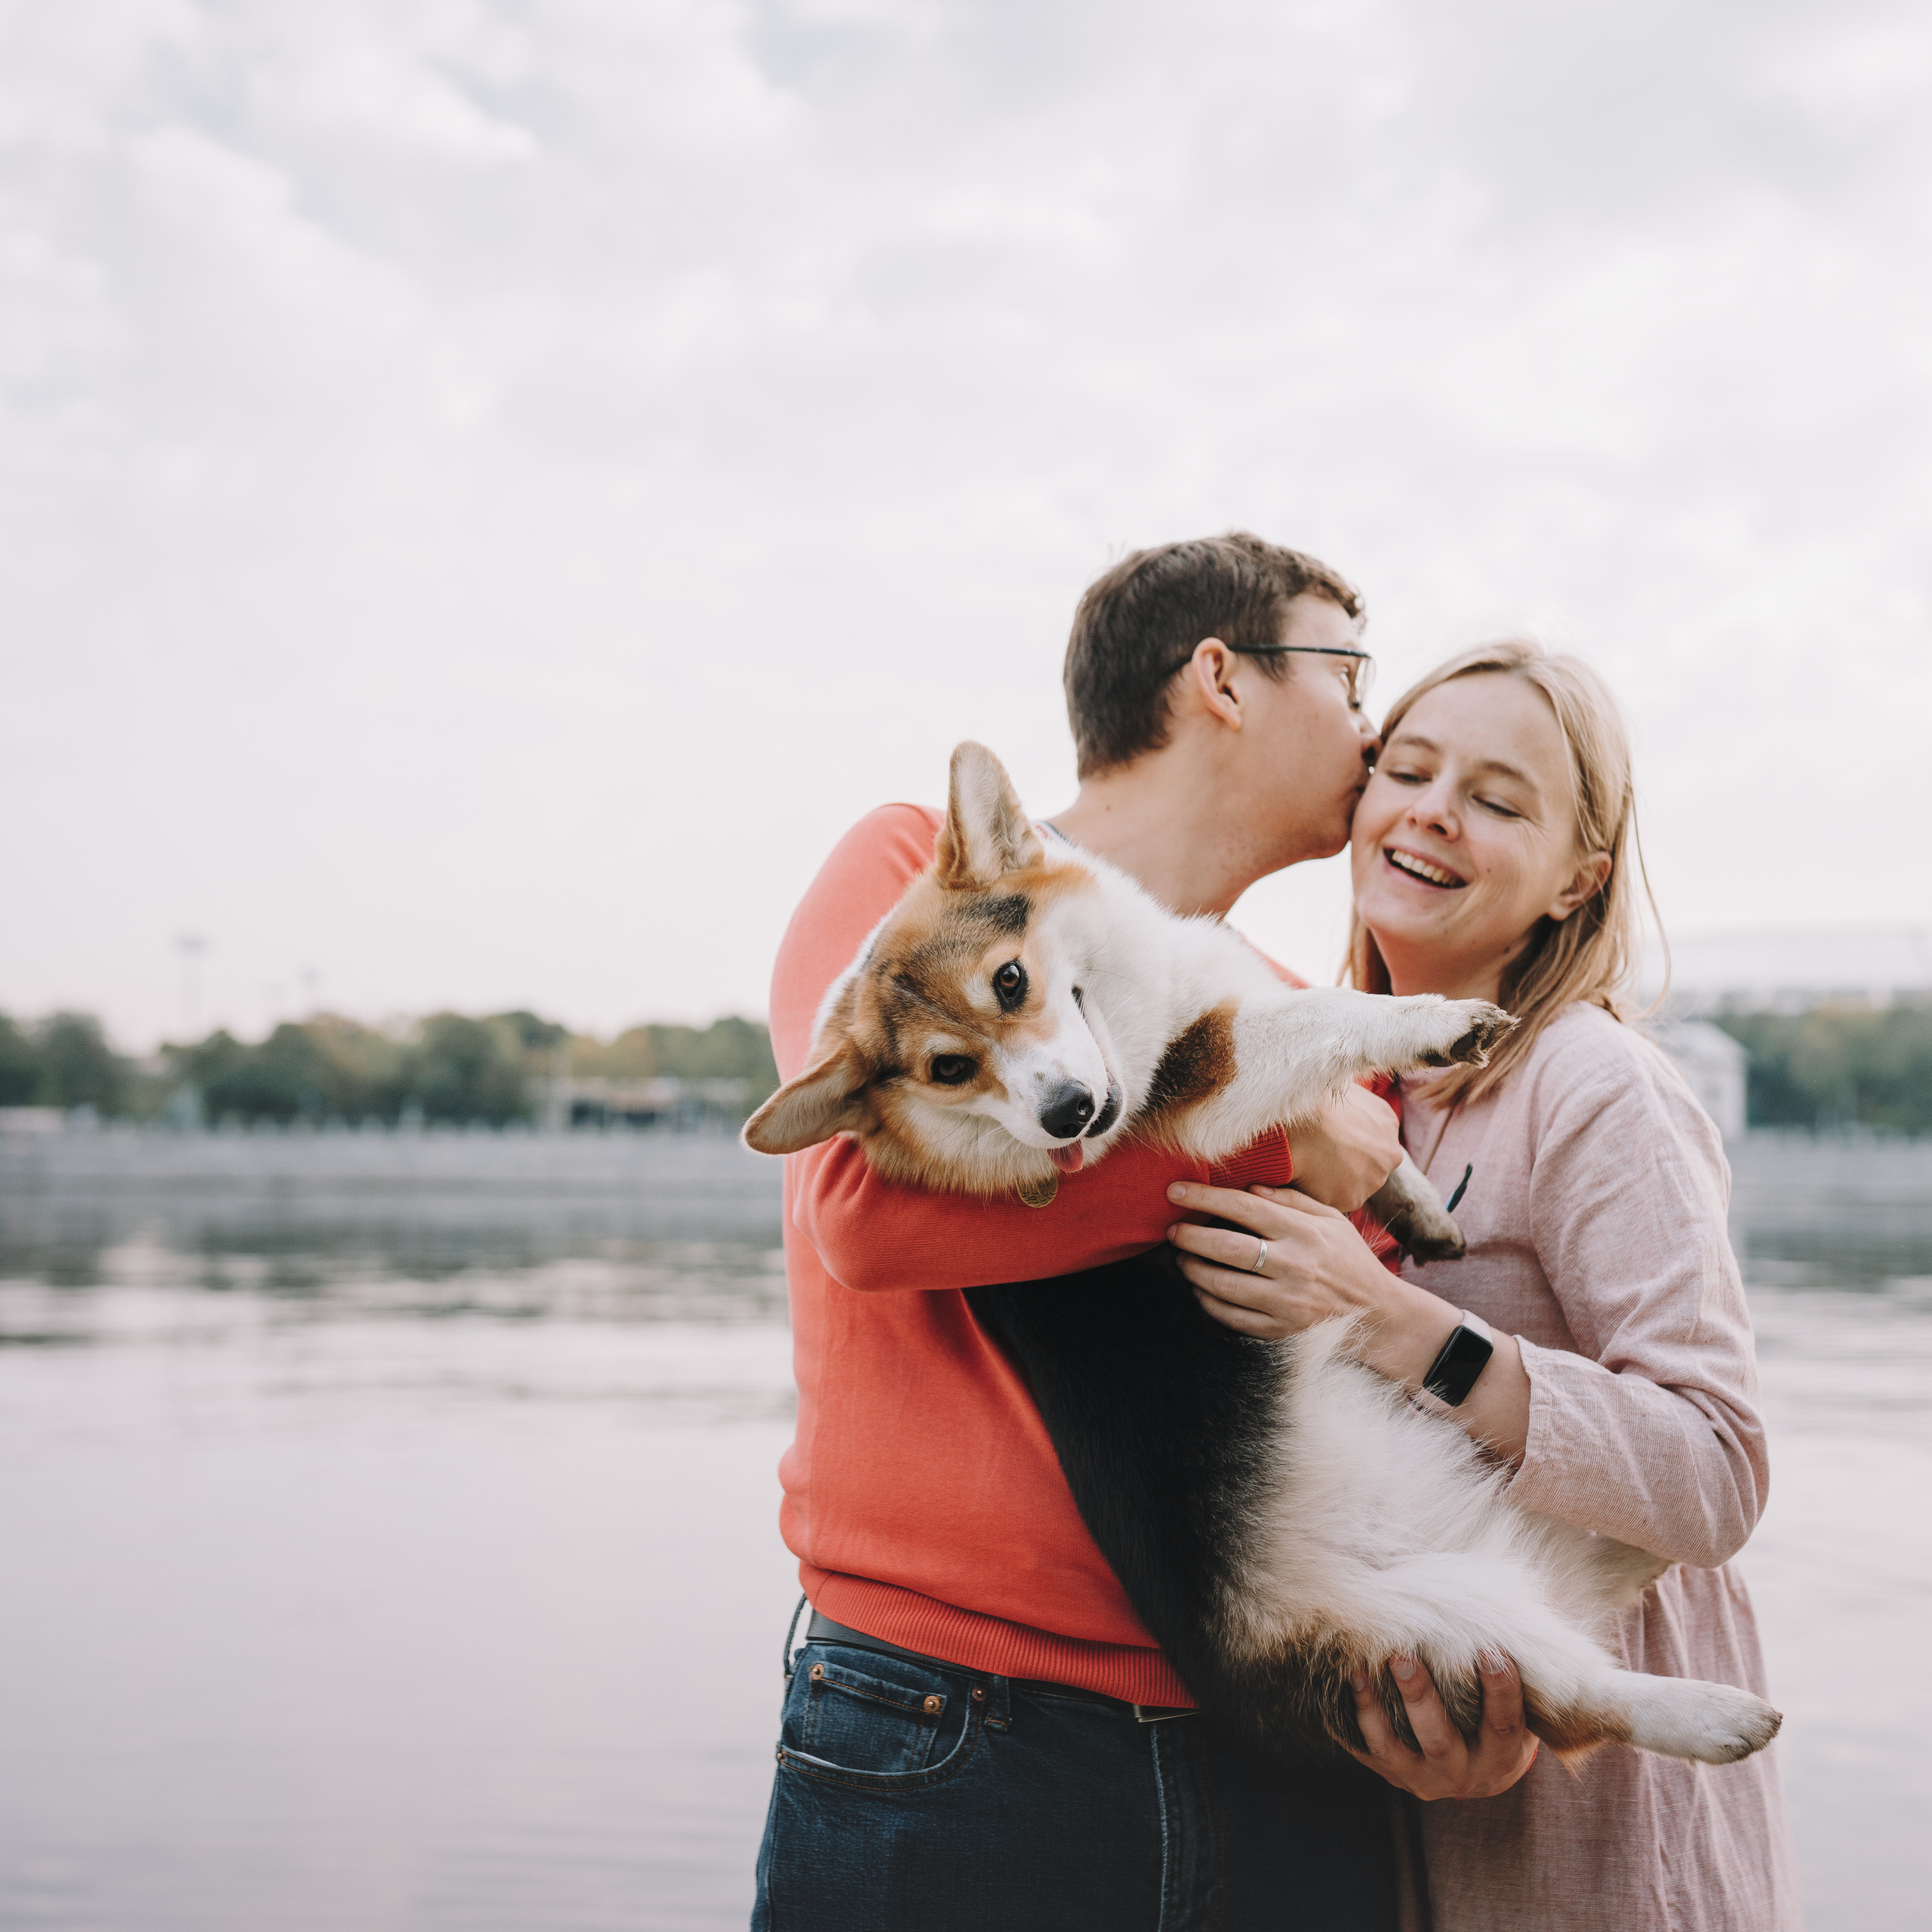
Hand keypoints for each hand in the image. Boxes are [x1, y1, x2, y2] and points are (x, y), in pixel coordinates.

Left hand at [1167, 1181, 1448, 1351]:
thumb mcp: (1332, 1220)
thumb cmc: (1350, 1260)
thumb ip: (1291, 1200)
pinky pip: (1231, 1317)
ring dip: (1194, 1270)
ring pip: (1222, 1285)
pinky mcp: (1280, 1332)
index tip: (1175, 1190)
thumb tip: (1249, 1187)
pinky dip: (1209, 1302)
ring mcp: (1286, 1303)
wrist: (1379, 1316)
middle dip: (1189, 1236)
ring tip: (1184, 1258)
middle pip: (1226, 1247)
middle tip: (1172, 1230)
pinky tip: (1202, 1289)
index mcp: (1304, 1233)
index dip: (1204, 1197)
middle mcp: (1293, 1267)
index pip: (1244, 1208)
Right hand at [1286, 1086, 1401, 1212]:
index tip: (1331, 1140)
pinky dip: (1319, 1193)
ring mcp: (1373, 1179)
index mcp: (1387, 1123)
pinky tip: (1304, 1176)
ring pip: (1352, 1184)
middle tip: (1318, 1155)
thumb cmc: (1315, 1100)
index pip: (1373, 1139)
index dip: (1350, 1141)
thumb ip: (1352, 1102)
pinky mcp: (1353, 1199)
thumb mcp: (1344, 1088)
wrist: (1301, 1122)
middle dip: (1347, 1164)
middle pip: (1368, 1165)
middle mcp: (1389, 1154)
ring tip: (1308, 1164)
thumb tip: (1344, 1095)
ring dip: (1333, 1180)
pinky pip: (1334, 1199)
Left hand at [1346, 1653, 1538, 1799]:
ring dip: (1373, 1711)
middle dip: (1419, 1697)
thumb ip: (1505, 1672)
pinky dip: (1350, 1723)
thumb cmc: (1495, 1718)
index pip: (1503, 1725)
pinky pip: (1367, 1752)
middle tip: (1402, 1656)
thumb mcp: (1517, 1707)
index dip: (1500, 1691)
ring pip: (1394, 1750)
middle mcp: (1462, 1773)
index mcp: (1500, 1757)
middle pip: (1439, 1740)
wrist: (1479, 1775)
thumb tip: (1496, 1612)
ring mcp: (1424, 1779)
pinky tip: (1339, 1690)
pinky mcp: (1394, 1775)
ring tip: (1358, 1672)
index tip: (1490, 1651)